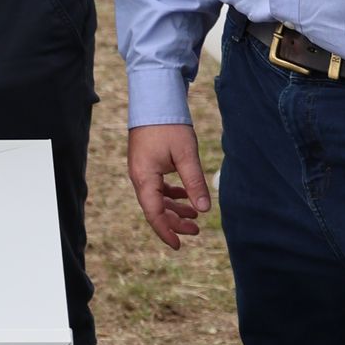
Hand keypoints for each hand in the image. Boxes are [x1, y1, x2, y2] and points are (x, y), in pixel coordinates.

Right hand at [127, 124, 210, 249]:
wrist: (154, 98)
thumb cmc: (169, 125)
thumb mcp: (186, 155)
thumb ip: (194, 182)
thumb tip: (204, 209)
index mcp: (144, 178)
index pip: (154, 214)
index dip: (167, 231)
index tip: (179, 245)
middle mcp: (139, 177)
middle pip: (155, 208)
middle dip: (175, 221)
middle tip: (197, 230)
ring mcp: (142, 170)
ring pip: (157, 198)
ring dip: (174, 208)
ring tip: (195, 214)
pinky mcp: (147, 163)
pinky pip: (157, 187)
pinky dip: (171, 195)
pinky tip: (186, 195)